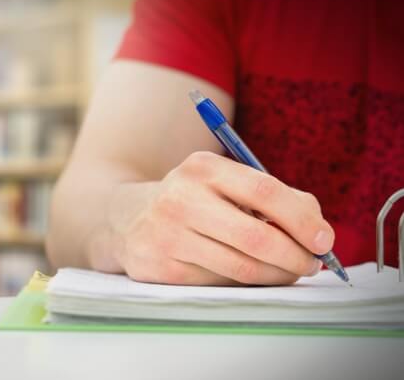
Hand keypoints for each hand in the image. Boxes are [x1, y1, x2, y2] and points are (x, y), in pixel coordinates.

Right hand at [113, 151, 333, 285]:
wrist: (128, 219)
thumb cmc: (193, 200)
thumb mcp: (223, 182)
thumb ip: (273, 196)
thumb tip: (317, 230)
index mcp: (202, 167)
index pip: (264, 191)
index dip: (301, 219)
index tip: (323, 239)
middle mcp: (180, 198)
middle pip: (256, 236)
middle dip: (295, 256)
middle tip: (311, 264)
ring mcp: (167, 235)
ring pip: (241, 267)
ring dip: (276, 275)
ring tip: (288, 272)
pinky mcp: (161, 268)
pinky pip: (219, 284)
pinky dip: (245, 284)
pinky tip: (250, 274)